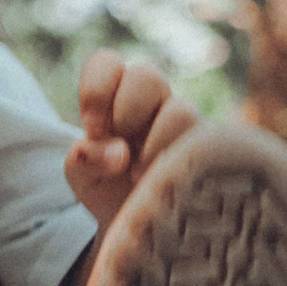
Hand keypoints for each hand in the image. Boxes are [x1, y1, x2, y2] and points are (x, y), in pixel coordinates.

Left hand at [64, 48, 199, 226]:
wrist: (131, 222)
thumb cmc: (104, 187)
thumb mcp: (80, 174)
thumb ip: (84, 157)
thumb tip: (120, 153)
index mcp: (114, 95)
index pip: (107, 63)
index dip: (97, 88)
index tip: (91, 127)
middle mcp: (151, 102)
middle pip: (147, 75)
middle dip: (126, 110)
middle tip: (116, 144)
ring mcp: (182, 123)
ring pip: (180, 109)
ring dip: (152, 142)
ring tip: (136, 174)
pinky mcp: (205, 148)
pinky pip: (201, 141)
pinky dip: (172, 160)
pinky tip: (157, 181)